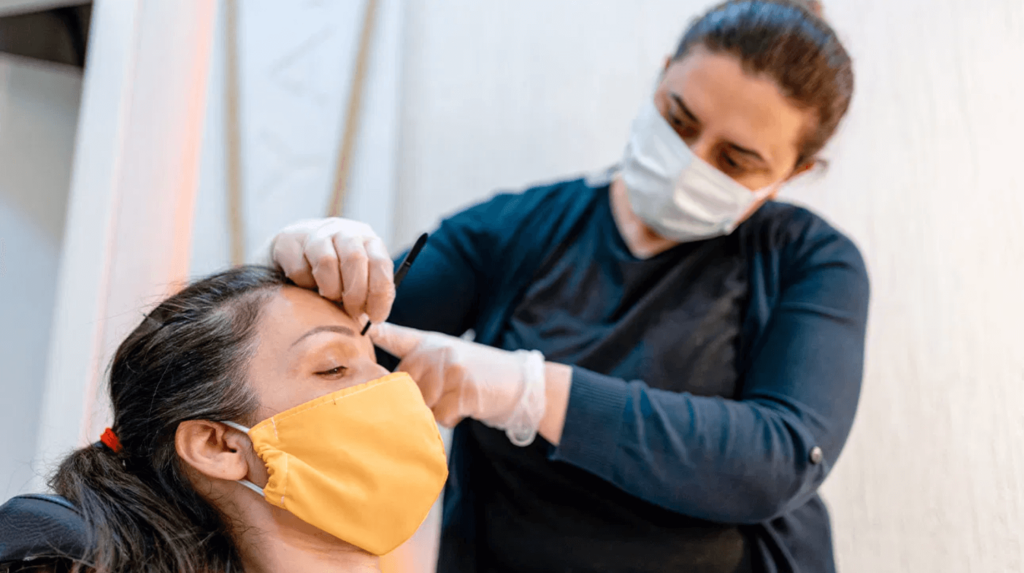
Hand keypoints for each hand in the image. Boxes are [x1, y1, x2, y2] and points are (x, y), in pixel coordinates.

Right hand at [269, 218, 394, 322]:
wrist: (298, 249)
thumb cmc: (337, 271)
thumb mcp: (360, 277)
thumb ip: (371, 293)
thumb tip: (376, 318)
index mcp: (368, 240)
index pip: (380, 262)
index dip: (380, 293)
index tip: (375, 317)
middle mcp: (345, 231)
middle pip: (355, 259)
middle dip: (355, 293)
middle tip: (352, 312)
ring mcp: (317, 233)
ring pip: (327, 262)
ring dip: (331, 290)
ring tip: (331, 298)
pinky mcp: (290, 240)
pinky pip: (300, 269)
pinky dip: (306, 285)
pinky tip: (308, 286)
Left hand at [370, 323, 546, 444]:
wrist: (519, 382)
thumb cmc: (477, 373)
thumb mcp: (447, 357)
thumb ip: (418, 364)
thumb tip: (387, 388)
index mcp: (428, 342)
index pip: (394, 335)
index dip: (373, 331)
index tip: (358, 327)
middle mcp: (436, 351)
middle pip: (403, 386)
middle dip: (418, 398)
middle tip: (444, 393)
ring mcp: (450, 369)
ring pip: (421, 404)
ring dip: (436, 410)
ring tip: (457, 398)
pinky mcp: (463, 389)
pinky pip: (441, 416)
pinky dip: (452, 418)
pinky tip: (466, 405)